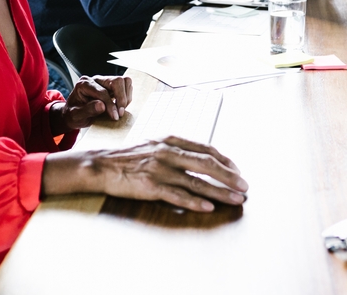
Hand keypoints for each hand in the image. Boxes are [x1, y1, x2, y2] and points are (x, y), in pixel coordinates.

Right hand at [43, 137, 248, 211]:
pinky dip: (195, 201)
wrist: (101, 165)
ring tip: (236, 199)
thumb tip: (199, 158)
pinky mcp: (151, 186)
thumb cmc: (128, 157)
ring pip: (197, 181)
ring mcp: (160, 169)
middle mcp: (168, 152)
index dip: (225, 161)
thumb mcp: (154, 144)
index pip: (206, 149)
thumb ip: (176, 149)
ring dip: (220, 191)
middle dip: (229, 176)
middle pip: (207, 164)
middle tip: (245, 186)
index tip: (238, 171)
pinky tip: (208, 207)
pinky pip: (177, 195)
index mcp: (171, 140)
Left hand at [54, 75, 132, 131]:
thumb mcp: (76, 116)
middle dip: (121, 98)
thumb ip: (88, 110)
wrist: (74, 115)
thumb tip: (102, 106)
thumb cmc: (73, 115)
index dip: (110, 105)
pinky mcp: (112, 86)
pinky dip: (127, 96)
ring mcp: (105, 81)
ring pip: (124, 81)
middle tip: (120, 113)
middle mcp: (96, 79)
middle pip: (116, 81)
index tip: (115, 117)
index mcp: (84, 84)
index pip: (102, 92)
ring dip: (126, 96)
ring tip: (120, 110)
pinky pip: (126, 85)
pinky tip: (120, 107)